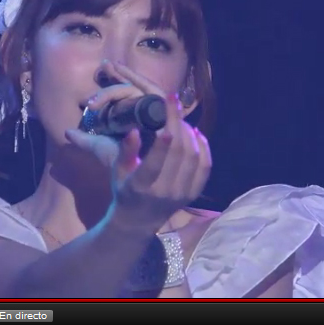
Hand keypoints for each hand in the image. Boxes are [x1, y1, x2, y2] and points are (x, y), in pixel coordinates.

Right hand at [65, 61, 211, 230]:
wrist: (139, 220)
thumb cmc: (125, 190)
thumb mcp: (118, 171)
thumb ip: (126, 151)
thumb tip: (133, 130)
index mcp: (142, 187)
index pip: (154, 163)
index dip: (162, 142)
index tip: (165, 120)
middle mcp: (165, 192)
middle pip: (178, 153)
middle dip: (177, 124)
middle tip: (173, 104)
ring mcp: (182, 194)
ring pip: (193, 157)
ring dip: (190, 133)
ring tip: (181, 119)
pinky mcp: (194, 194)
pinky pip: (205, 167)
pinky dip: (204, 147)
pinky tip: (196, 133)